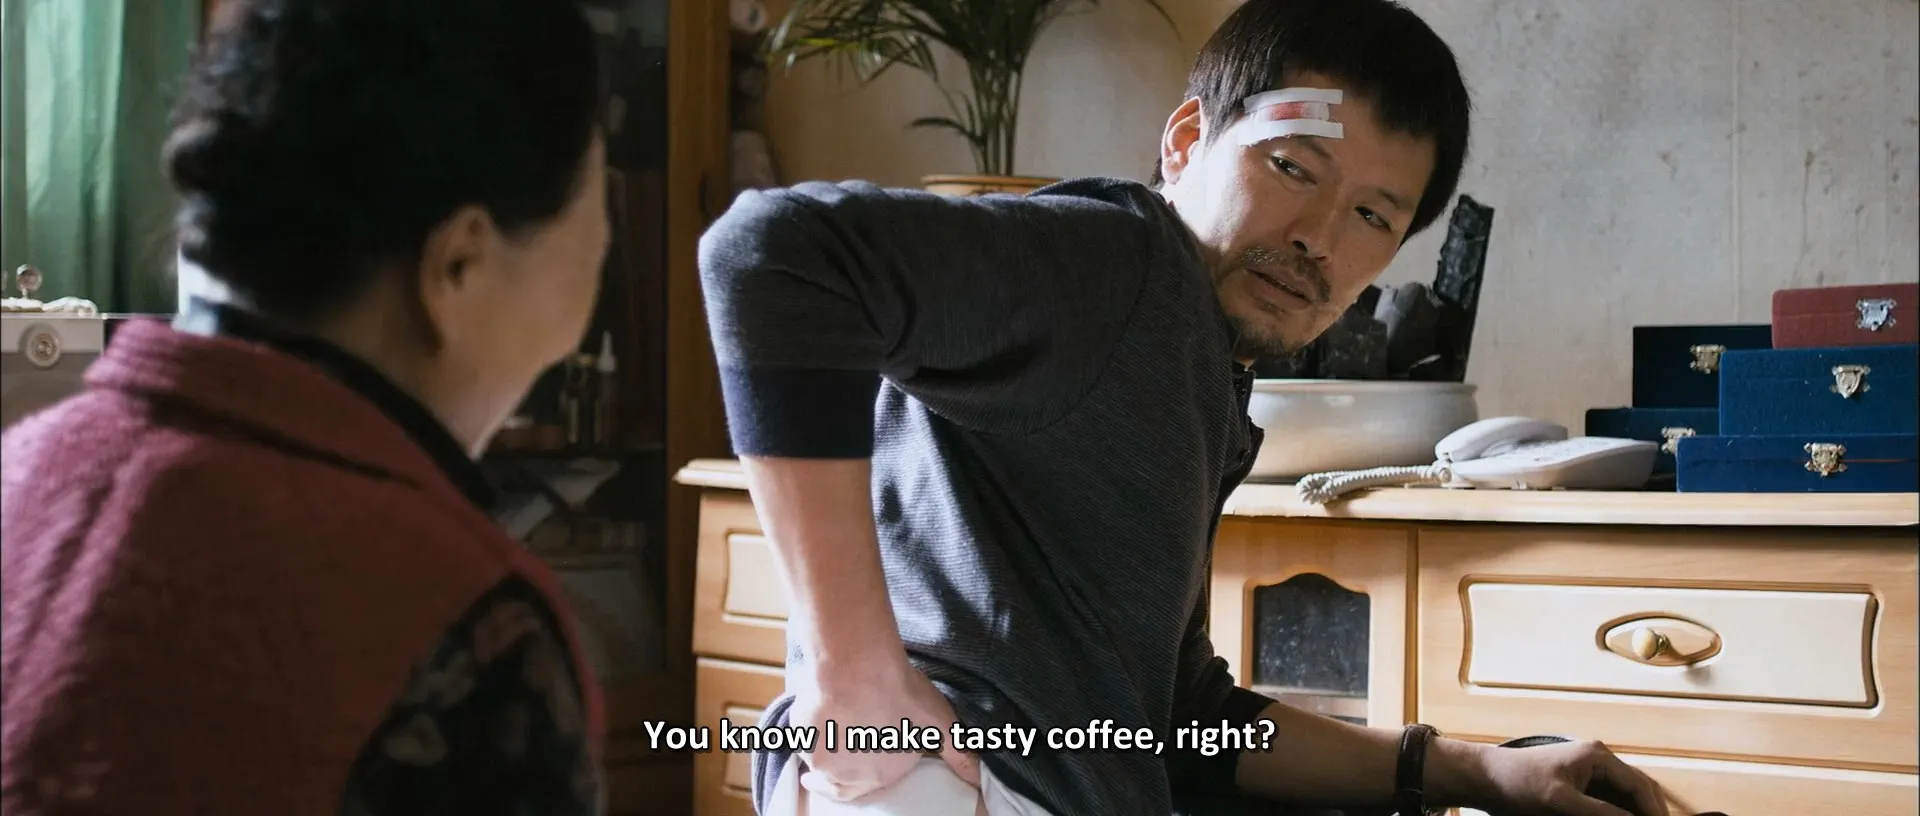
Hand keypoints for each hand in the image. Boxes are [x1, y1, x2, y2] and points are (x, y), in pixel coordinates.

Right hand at [788, 655, 980, 800]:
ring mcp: (820, 756)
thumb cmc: (901, 695)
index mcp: (881, 775)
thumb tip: (981, 779)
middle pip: (833, 784)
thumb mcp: (941, 724)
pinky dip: (805, 729)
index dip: (854, 786)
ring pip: (816, 760)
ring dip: (818, 754)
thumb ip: (959, 753)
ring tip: (818, 739)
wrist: (857, 669)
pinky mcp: (800, 732)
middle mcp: (847, 773)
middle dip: (826, 782)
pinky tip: (810, 716)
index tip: (842, 782)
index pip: (861, 792)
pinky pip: (801, 735)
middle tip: (815, 779)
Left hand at [1469, 739, 1669, 815]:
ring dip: (1634, 810)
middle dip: (1649, 810)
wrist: (1487, 777)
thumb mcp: (1561, 801)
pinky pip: (1609, 798)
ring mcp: (1590, 770)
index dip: (1653, 810)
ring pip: (1625, 795)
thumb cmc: (1519, 783)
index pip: (1639, 785)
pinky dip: (1618, 810)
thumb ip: (1600, 812)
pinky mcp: (1580, 782)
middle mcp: (1599, 759)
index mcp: (1598, 755)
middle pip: (1638, 788)